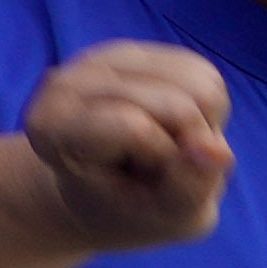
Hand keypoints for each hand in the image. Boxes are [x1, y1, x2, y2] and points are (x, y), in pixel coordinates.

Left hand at [28, 39, 236, 254]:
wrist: (102, 188)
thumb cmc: (128, 209)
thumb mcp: (161, 217)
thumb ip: (187, 190)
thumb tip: (216, 152)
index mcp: (51, 130)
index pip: (136, 127)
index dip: (161, 158)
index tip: (140, 178)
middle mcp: (63, 85)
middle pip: (180, 102)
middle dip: (189, 140)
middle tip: (157, 163)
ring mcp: (96, 60)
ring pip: (199, 81)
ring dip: (200, 121)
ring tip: (164, 143)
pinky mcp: (131, 50)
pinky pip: (202, 71)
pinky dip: (203, 105)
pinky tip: (170, 123)